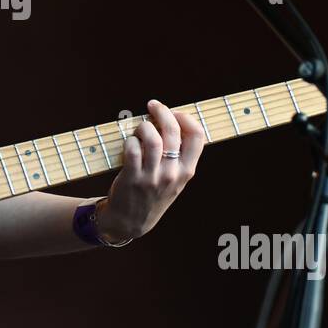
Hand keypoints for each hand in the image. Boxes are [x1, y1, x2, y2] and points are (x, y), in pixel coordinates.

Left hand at [97, 99, 205, 241]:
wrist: (131, 221)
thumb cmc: (153, 193)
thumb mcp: (175, 180)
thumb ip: (179, 156)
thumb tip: (172, 121)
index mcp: (187, 171)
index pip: (197, 136)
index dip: (186, 118)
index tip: (175, 112)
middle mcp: (172, 174)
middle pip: (173, 132)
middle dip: (163, 112)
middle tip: (153, 105)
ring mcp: (152, 177)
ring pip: (152, 139)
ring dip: (144, 126)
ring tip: (140, 127)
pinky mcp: (132, 178)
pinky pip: (132, 149)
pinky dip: (130, 140)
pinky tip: (130, 142)